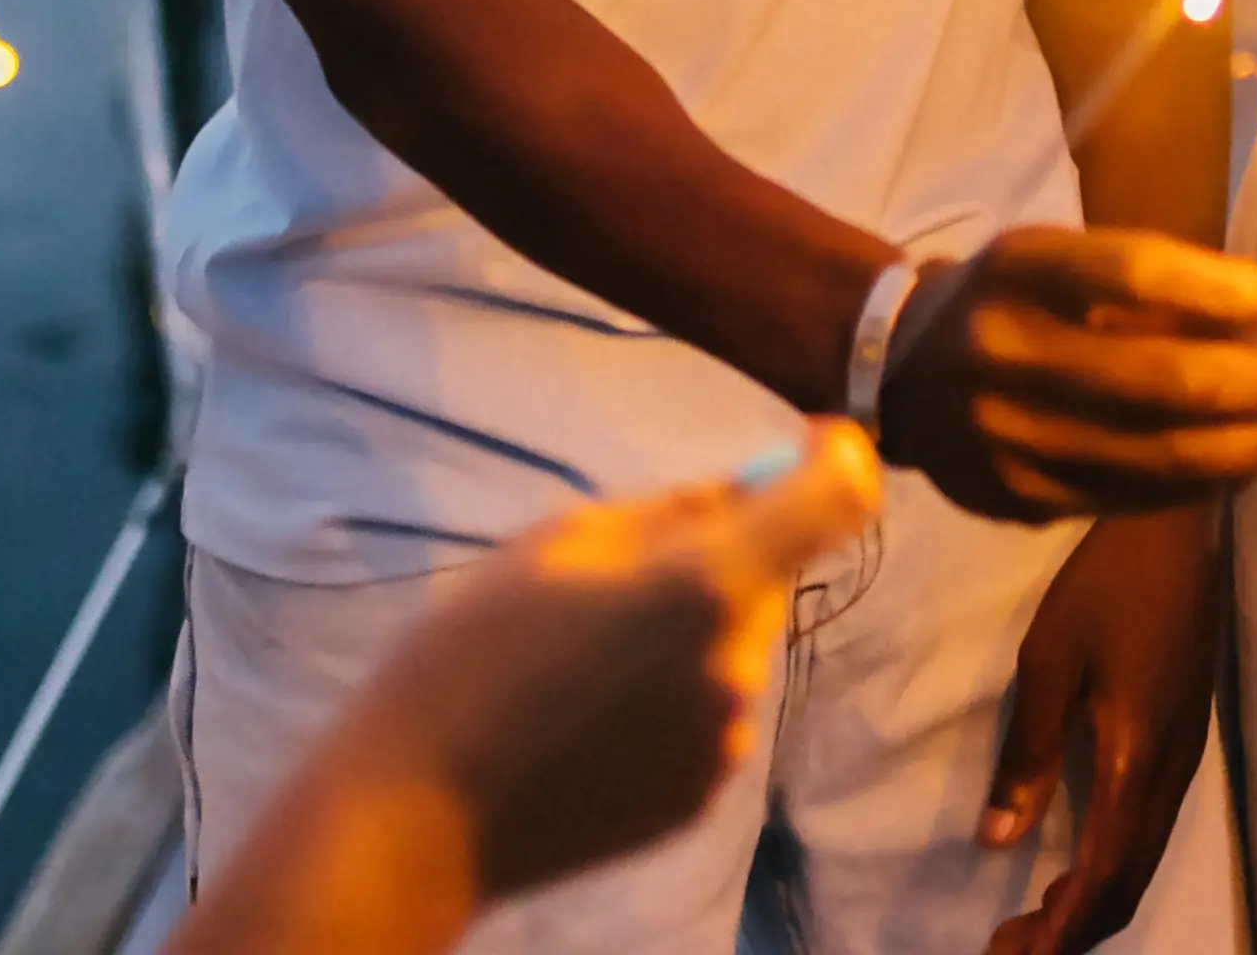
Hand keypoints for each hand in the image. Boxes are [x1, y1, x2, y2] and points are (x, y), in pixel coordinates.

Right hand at [182, 423, 885, 954]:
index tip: (810, 442)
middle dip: (722, 560)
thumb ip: (673, 511)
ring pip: (733, 647)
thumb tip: (750, 488)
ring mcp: (725, 741)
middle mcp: (737, 665)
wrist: (419, 815)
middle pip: (769, 578)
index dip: (837, 457)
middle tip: (618, 577)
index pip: (837, 499)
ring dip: (692, 633)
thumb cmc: (468, 657)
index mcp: (707, 585)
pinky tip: (590, 717)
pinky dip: (673, 698)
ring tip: (585, 658)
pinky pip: (709, 714)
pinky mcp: (701, 797)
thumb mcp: (559, 543)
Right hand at [879, 225, 1256, 521]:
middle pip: (1154, 377)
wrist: (891, 369)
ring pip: (1150, 453)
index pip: (1132, 271)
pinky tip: (1251, 467)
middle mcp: (1004, 350)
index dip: (1220, 289)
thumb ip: (1142, 284)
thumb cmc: (1005, 297)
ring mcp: (1006, 435)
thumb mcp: (1052, 257)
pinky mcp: (1015, 498)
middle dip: (1256, 383)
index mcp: (1017, 268)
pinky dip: (1200, 482)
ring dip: (1248, 448)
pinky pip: (1127, 496)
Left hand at [978, 508, 1226, 954]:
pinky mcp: (1186, 736)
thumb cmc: (1106, 581)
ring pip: (1144, 858)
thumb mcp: (1050, 659)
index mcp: (1138, 758)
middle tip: (1012, 950)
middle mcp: (1172, 771)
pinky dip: (1114, 865)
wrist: (1181, 523)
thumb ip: (1028, 753)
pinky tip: (1080, 862)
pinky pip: (1153, 828)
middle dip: (1073, 929)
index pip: (1105, 874)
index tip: (1014, 954)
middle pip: (1130, 881)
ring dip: (1093, 900)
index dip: (1062, 928)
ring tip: (1037, 921)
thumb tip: (997, 840)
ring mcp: (1187, 755)